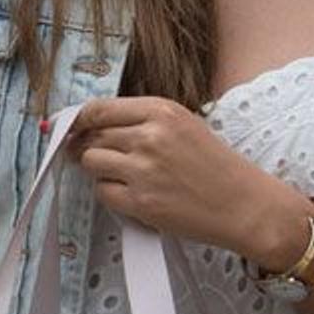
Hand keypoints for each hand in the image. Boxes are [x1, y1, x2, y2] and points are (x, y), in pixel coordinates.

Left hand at [67, 96, 307, 266]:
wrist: (244, 205)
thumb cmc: (217, 166)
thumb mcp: (185, 125)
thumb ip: (143, 121)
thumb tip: (93, 126)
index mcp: (161, 111)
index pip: (99, 108)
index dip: (77, 119)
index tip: (69, 127)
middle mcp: (149, 136)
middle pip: (91, 135)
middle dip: (85, 145)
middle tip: (94, 155)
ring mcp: (143, 170)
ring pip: (91, 162)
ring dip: (97, 169)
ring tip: (119, 175)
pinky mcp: (141, 201)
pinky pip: (103, 192)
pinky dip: (110, 193)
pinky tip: (131, 194)